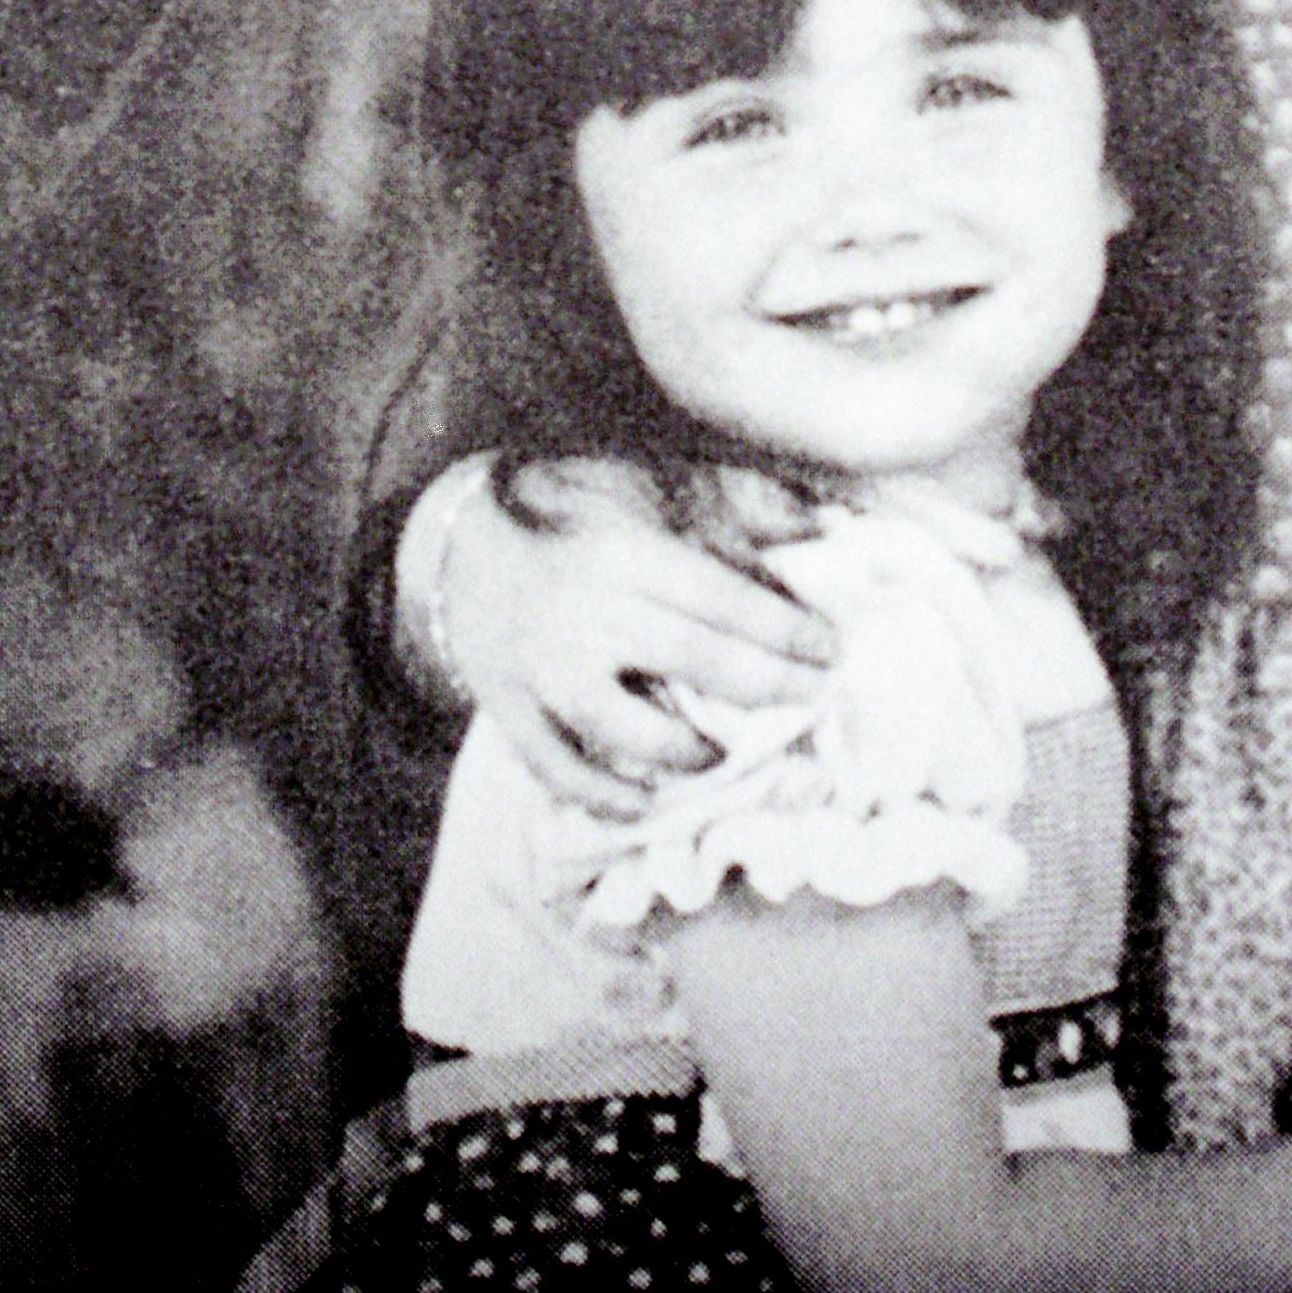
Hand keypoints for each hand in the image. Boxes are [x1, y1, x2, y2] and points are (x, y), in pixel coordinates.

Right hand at [444, 455, 835, 811]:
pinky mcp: (509, 708)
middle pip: (691, 659)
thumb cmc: (576, 512)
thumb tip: (826, 525)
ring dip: (683, 749)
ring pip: (622, 726)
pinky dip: (603, 795)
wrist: (459, 543)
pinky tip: (647, 804)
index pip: (722, 597)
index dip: (785, 629)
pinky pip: (558, 767)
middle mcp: (586, 611)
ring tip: (721, 752)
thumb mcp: (655, 488)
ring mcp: (543, 667)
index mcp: (625, 552)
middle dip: (765, 684)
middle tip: (813, 697)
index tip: (832, 649)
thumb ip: (743, 503)